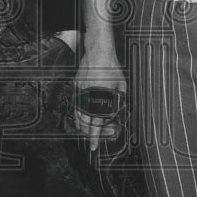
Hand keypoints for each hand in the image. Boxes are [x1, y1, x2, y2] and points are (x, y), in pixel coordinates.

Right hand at [74, 35, 126, 150]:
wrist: (98, 50)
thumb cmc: (111, 66)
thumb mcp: (121, 85)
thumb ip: (118, 100)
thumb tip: (117, 112)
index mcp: (100, 97)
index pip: (96, 122)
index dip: (94, 136)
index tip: (93, 145)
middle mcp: (88, 96)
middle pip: (85, 121)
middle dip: (88, 133)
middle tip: (92, 140)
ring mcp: (80, 91)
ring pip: (78, 113)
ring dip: (82, 124)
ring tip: (86, 132)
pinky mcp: (76, 85)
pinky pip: (76, 104)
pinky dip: (78, 113)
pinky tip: (81, 117)